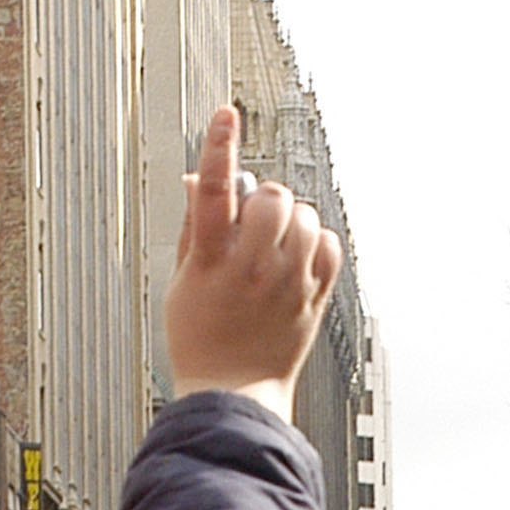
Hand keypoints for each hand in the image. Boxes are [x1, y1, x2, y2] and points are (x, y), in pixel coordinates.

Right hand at [165, 106, 341, 420]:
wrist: (234, 394)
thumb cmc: (200, 339)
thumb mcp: (181, 281)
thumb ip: (193, 227)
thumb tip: (201, 181)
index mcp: (210, 263)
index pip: (214, 193)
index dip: (219, 148)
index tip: (226, 114)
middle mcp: (252, 270)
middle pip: (271, 198)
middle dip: (263, 199)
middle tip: (252, 222)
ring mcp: (288, 284)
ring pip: (304, 217)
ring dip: (290, 220)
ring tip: (274, 245)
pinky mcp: (314, 298)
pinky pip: (328, 244)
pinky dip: (315, 242)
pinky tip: (296, 258)